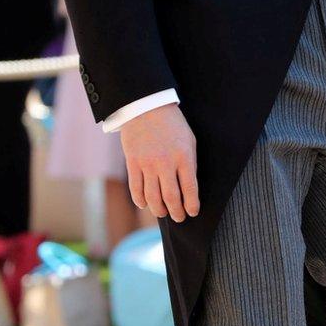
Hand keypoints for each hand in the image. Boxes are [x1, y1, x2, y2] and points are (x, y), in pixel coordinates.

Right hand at [120, 103, 198, 221]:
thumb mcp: (189, 141)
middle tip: (179, 218)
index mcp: (184, 157)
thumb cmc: (173, 125)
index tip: (193, 212)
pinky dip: (141, 200)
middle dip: (177, 212)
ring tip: (163, 213)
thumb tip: (188, 188)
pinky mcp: (132, 163)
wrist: (147, 107)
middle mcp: (166, 163)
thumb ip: (190, 163)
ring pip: (153, 197)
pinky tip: (146, 204)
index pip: (190, 189)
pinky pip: (136, 189)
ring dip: (159, 210)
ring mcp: (147, 164)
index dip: (192, 205)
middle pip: (171, 197)